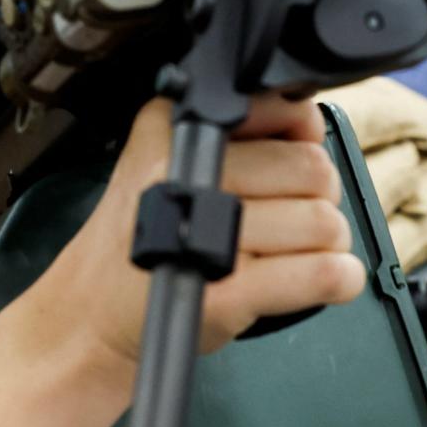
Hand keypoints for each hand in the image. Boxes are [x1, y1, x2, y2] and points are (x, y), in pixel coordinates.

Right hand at [57, 94, 365, 365]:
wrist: (89, 315)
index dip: (299, 144)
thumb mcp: (161, 162)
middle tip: (286, 223)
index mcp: (170, 129)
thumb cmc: (137, 243)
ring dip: (325, 246)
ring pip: (323, 223)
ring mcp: (202, 232)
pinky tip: (321, 281)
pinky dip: (337, 279)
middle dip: (316, 200)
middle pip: (312, 170)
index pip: (282, 111)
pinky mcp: (224, 291)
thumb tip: (311, 126)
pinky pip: (320, 273)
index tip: (285, 171)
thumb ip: (230, 135)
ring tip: (289, 256)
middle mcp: (182, 172)